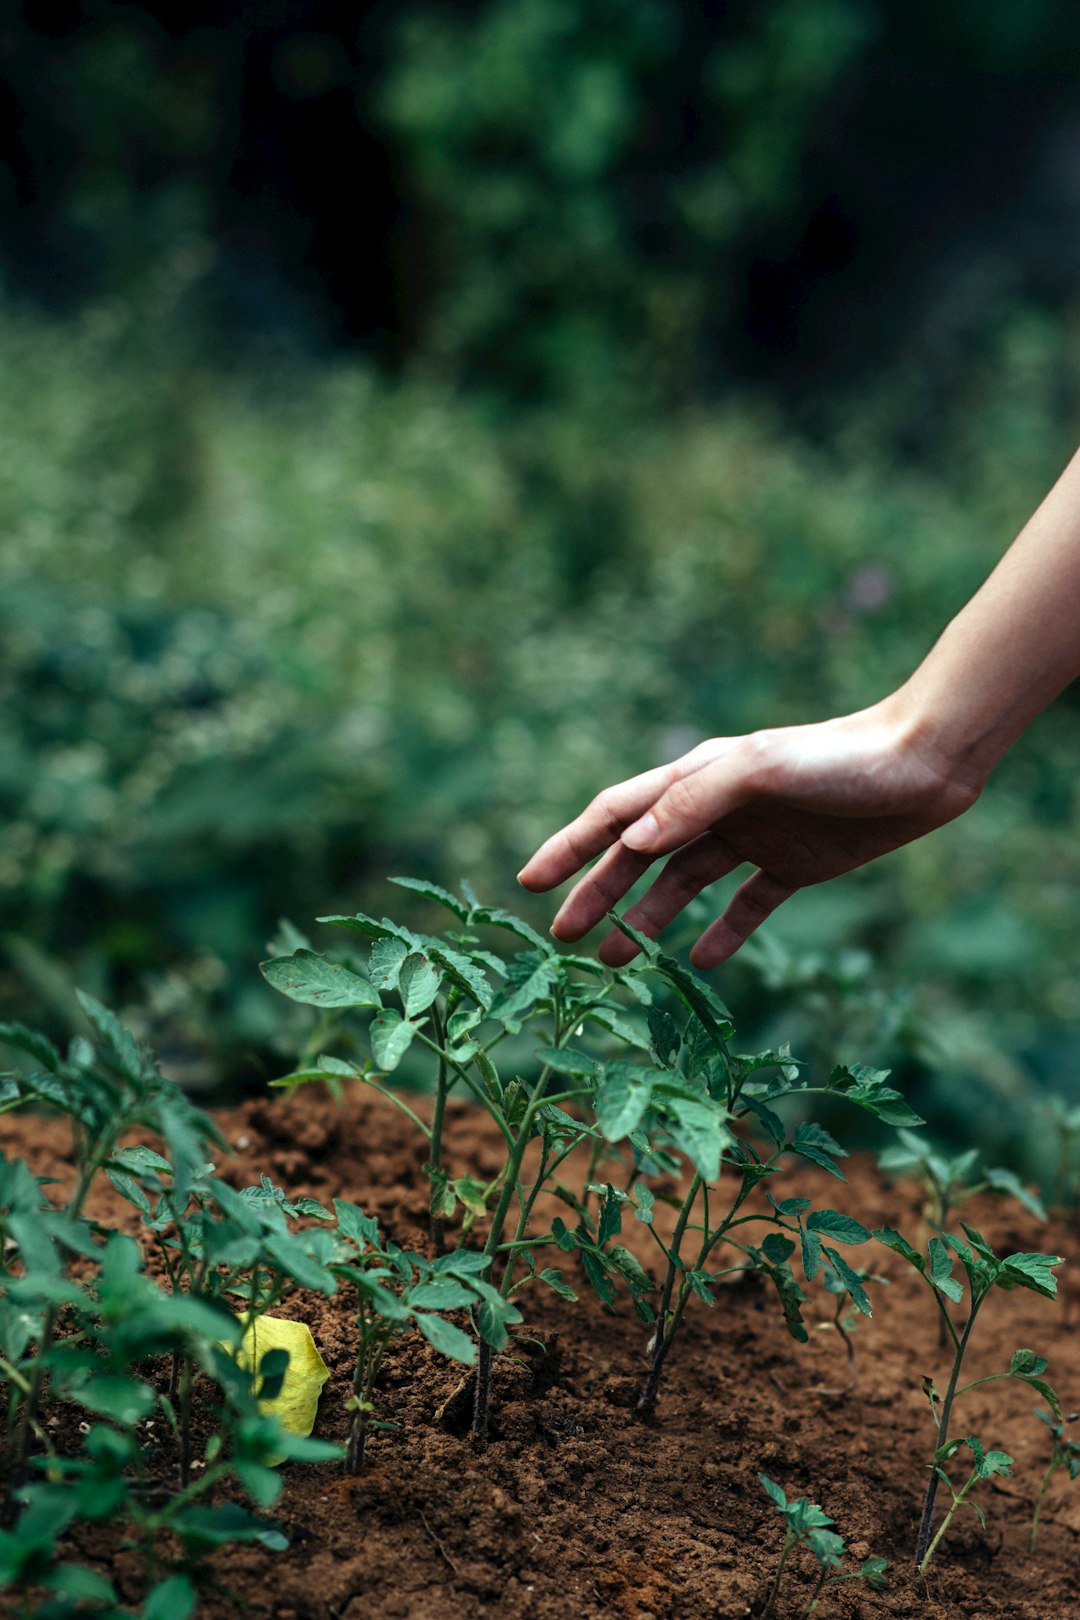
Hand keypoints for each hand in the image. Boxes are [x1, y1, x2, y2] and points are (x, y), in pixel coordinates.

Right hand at [517, 697, 981, 967]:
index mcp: (698, 776)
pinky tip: (701, 960)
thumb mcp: (760, 770)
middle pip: (640, 856)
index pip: (616, 814)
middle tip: (562, 936)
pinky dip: (721, 932)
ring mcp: (754, 837)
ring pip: (684, 884)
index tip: (529, 881)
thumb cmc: (839, 758)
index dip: (570, 845)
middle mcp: (717, 807)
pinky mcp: (794, 865)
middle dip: (597, 892)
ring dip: (647, 919)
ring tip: (615, 961)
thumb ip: (692, 802)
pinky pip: (746, 905)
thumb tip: (630, 844)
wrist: (923, 765)